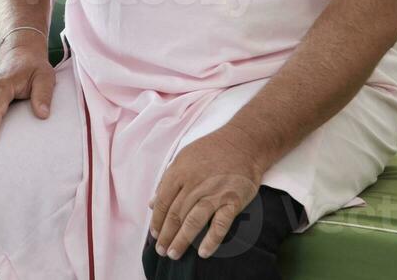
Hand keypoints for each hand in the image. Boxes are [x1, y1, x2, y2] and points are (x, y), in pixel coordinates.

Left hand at [149, 125, 267, 260]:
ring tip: (174, 254)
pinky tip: (203, 252)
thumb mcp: (183, 158)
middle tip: (162, 251)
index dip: (157, 221)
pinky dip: (211, 240)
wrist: (244, 143)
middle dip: (166, 235)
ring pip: (193, 221)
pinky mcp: (232, 200)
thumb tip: (152, 204)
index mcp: (179, 172)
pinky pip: (220, 224)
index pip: (163, 202)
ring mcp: (214, 193)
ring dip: (181, 240)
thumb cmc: (211, 150)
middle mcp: (194, 184)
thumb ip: (167, 181)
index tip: (155, 235)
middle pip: (175, 214)